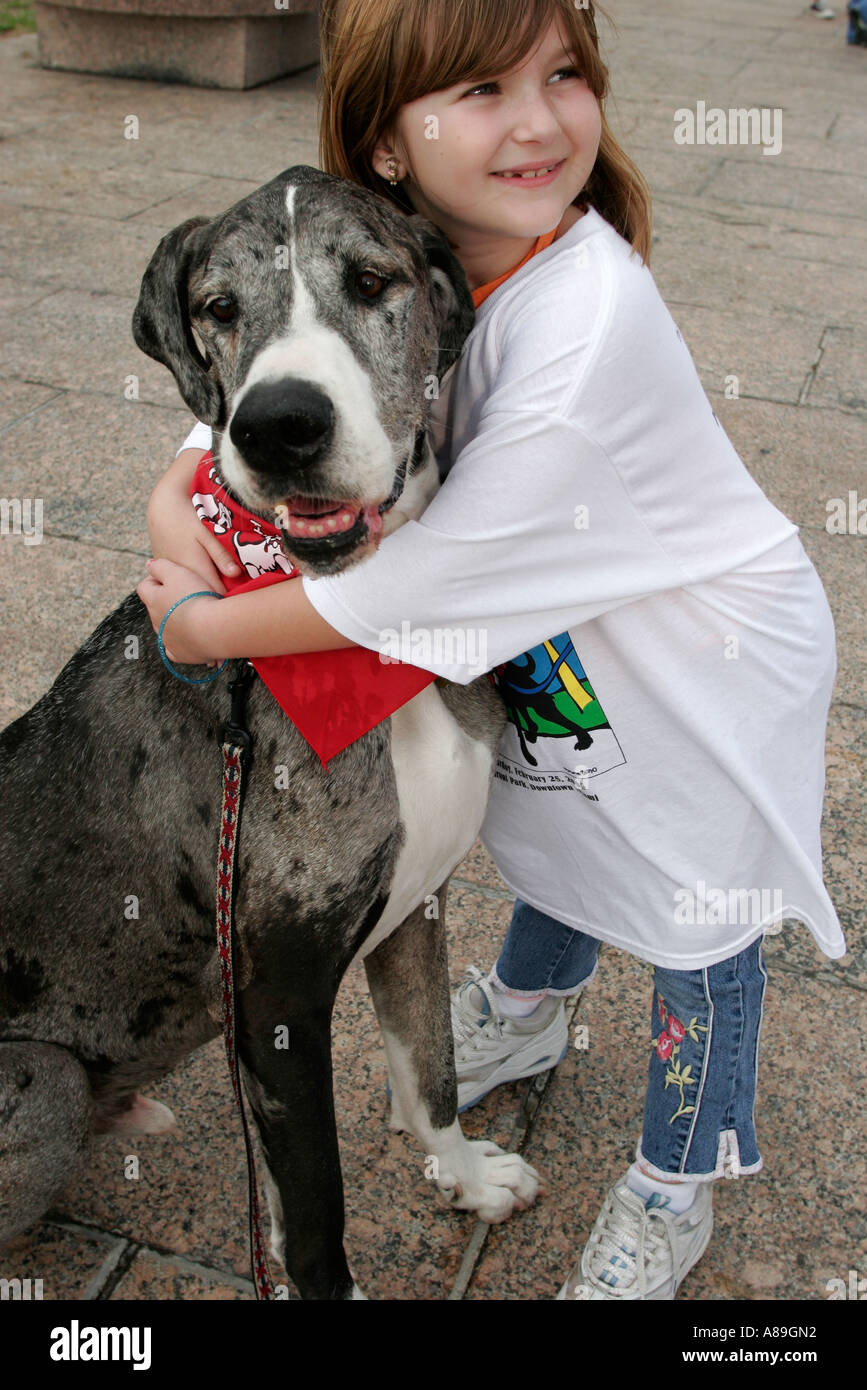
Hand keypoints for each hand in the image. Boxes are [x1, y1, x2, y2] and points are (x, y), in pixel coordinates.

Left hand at [137, 558, 225, 665]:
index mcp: (153, 600)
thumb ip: (160, 566)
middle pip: (156, 608)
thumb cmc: (195, 597)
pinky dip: (182, 642)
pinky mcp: (180, 654)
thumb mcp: (177, 571)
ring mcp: (167, 640)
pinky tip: (192, 637)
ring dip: (176, 620)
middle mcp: (156, 622)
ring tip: (194, 614)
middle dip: (167, 601)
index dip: (155, 579)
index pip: (144, 587)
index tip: (170, 577)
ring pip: (166, 628)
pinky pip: (176, 649)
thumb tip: (149, 565)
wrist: (213, 628)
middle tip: (187, 594)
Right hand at [147, 447, 241, 595]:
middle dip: (219, 595)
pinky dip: (192, 582)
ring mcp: (171, 575)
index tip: (243, 593)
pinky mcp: (165, 572)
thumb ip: (220, 554)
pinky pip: (181, 583)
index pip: (216, 593)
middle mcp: (181, 577)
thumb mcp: (207, 532)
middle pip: (204, 594)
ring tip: (219, 581)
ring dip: (205, 588)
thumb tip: (236, 574)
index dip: (230, 596)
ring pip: (191, 589)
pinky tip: (201, 573)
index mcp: (195, 569)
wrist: (162, 506)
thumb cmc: (188, 516)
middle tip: (236, 589)